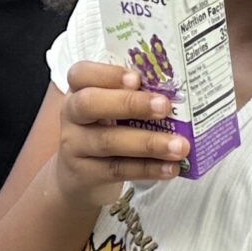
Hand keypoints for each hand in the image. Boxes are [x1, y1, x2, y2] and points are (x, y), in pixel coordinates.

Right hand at [52, 60, 186, 208]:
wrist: (77, 176)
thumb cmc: (103, 131)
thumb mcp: (109, 109)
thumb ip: (131, 97)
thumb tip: (175, 95)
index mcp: (78, 91)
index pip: (81, 74)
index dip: (108, 74)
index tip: (137, 79)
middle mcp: (71, 116)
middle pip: (89, 104)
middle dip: (129, 103)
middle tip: (164, 106)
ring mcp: (75, 146)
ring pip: (108, 141)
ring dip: (148, 143)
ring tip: (179, 146)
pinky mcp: (85, 174)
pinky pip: (118, 169)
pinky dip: (148, 168)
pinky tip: (171, 167)